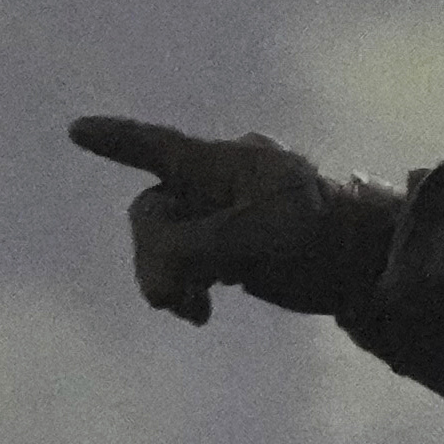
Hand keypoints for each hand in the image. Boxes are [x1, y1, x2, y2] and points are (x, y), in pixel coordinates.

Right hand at [66, 114, 395, 323]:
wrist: (365, 263)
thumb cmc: (320, 234)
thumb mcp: (258, 236)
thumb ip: (198, 247)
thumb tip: (159, 275)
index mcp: (221, 165)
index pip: (159, 147)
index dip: (117, 141)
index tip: (78, 130)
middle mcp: (214, 185)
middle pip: (152, 214)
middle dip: (154, 256)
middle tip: (172, 298)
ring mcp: (220, 218)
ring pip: (163, 245)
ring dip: (168, 279)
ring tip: (192, 309)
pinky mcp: (229, 251)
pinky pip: (184, 266)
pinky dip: (185, 289)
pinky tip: (201, 313)